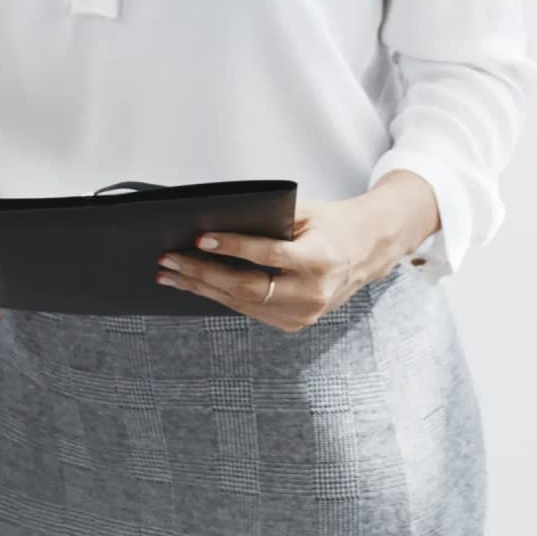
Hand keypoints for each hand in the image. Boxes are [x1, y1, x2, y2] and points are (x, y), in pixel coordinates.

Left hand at [160, 172, 439, 332]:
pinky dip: (219, 298)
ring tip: (171, 275)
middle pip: (246, 287)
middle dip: (202, 274)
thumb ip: (269, 218)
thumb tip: (217, 221)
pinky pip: (250, 310)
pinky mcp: (294, 323)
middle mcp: (312, 293)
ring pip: (242, 304)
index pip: (268, 255)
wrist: (366, 251)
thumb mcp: (306, 212)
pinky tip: (195, 286)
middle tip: (170, 260)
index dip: (232, 247)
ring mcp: (303, 314)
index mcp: (320, 260)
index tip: (200, 238)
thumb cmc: (332, 225)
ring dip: (201, 289)